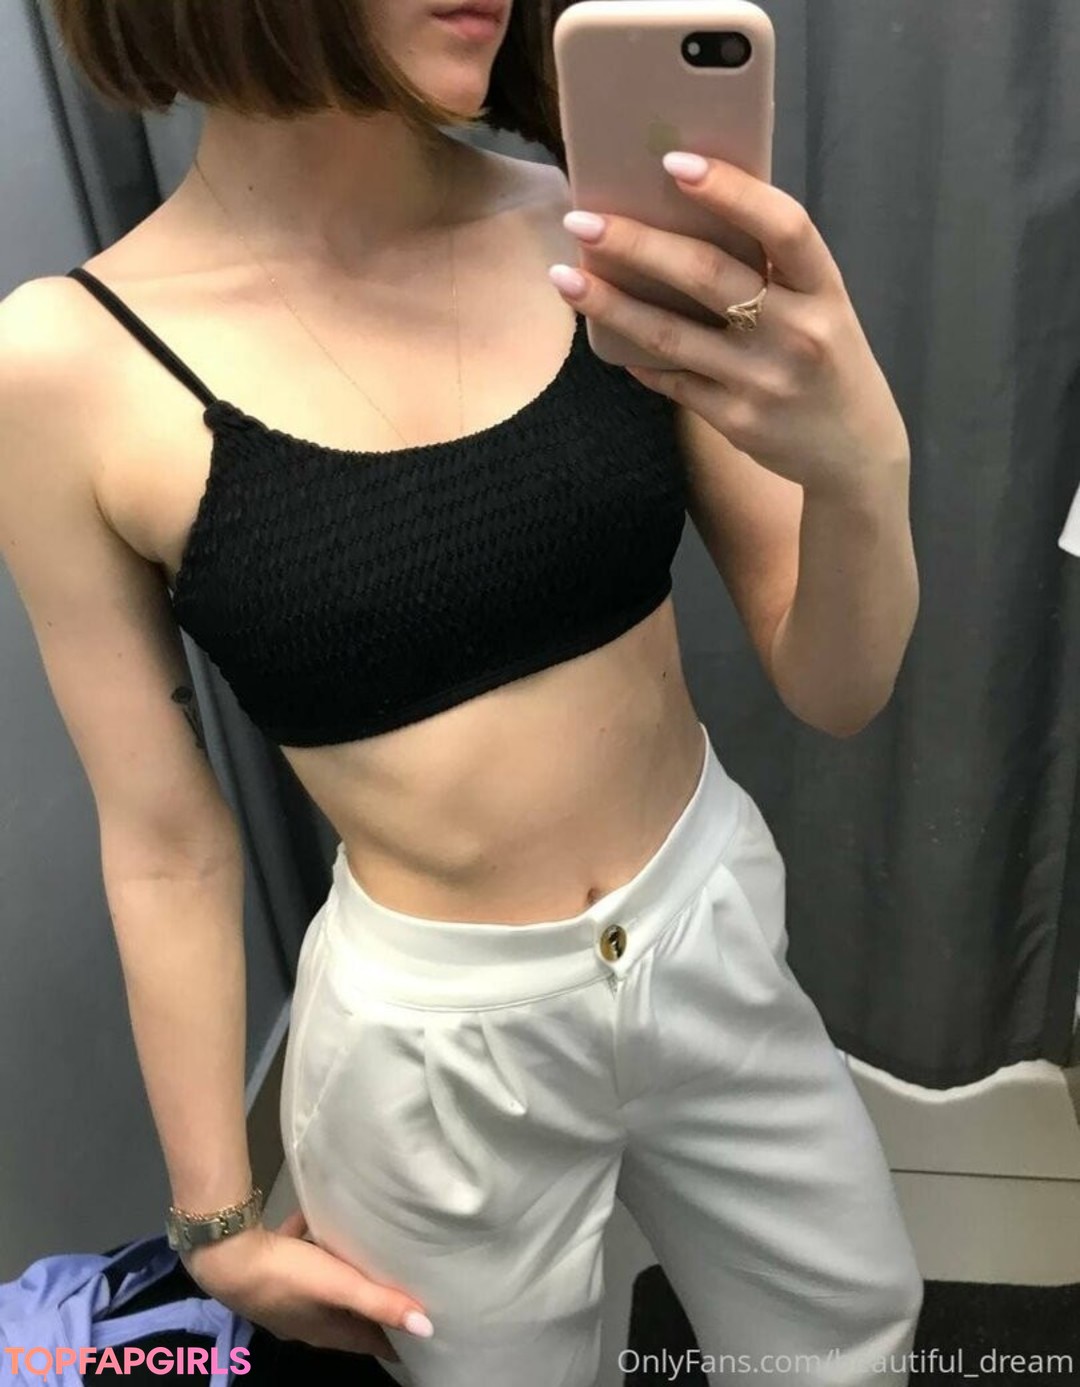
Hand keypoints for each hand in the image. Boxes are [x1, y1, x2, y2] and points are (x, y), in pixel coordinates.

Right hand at [179, 1207, 431, 1361]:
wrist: (226, 1255)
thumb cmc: (287, 1276)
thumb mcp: (339, 1287)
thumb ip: (380, 1303)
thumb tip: (427, 1328)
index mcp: (322, 1329)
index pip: (365, 1341)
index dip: (391, 1339)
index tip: (419, 1333)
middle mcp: (303, 1318)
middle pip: (345, 1314)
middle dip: (371, 1306)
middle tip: (401, 1288)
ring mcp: (283, 1293)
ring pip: (321, 1284)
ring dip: (341, 1274)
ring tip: (367, 1253)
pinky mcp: (269, 1265)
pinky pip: (298, 1250)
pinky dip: (312, 1239)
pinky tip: (323, 1216)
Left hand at [550, 152, 909, 499]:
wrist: (855, 450)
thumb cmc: (825, 357)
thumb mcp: (820, 305)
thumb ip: (773, 266)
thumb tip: (687, 209)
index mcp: (825, 289)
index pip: (783, 226)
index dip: (731, 191)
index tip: (674, 162)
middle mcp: (798, 333)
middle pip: (708, 275)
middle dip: (638, 243)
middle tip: (582, 219)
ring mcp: (764, 381)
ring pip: (672, 334)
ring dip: (611, 304)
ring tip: (564, 277)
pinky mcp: (737, 420)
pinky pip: (672, 380)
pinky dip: (636, 355)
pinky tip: (604, 335)